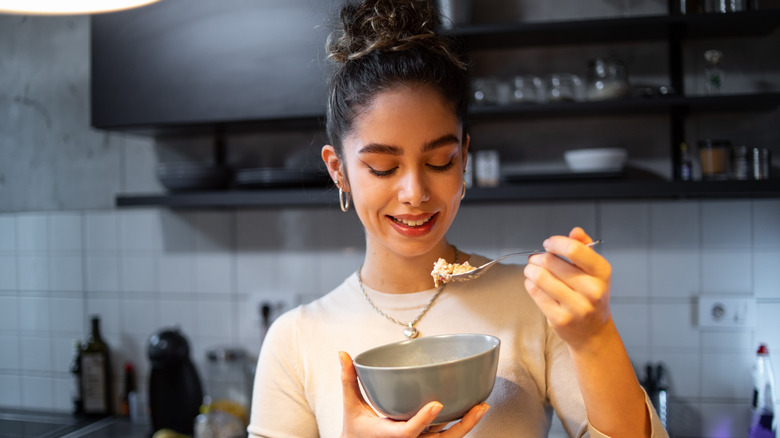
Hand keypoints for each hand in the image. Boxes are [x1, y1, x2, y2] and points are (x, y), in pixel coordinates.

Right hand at [339, 352, 489, 437]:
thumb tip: (343, 353)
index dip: (424, 419)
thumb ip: (348, 379)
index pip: (409, 431)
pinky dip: (460, 427)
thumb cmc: (356, 431)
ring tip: (482, 406)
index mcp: (388, 435)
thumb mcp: (350, 406)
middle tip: (479, 406)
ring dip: (467, 425)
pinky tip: (471, 412)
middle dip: (462, 425)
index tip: (437, 404)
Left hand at [523, 227, 612, 349]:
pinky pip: (536, 293)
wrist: (593, 332)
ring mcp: (577, 307)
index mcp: (602, 273)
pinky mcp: (560, 319)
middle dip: (538, 257)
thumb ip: (584, 247)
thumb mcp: (594, 271)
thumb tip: (575, 231)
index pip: (575, 250)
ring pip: (541, 277)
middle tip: (536, 259)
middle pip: (552, 262)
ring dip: (530, 269)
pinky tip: (533, 283)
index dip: (556, 243)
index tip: (548, 244)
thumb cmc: (590, 296)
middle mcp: (592, 290)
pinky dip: (530, 284)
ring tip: (531, 269)